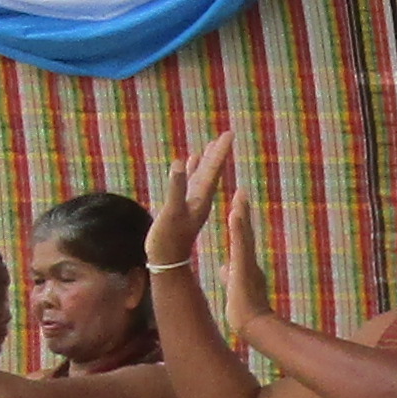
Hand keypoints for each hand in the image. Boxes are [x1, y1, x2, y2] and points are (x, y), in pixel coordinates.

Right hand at [151, 136, 235, 273]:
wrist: (167, 263)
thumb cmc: (167, 239)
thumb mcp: (171, 212)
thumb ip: (176, 188)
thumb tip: (181, 163)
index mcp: (201, 199)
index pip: (213, 170)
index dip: (220, 152)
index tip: (229, 135)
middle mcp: (201, 200)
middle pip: (212, 171)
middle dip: (217, 153)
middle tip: (227, 134)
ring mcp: (193, 204)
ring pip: (202, 177)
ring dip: (207, 161)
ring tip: (211, 144)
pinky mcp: (183, 208)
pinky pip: (191, 184)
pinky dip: (193, 172)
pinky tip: (191, 163)